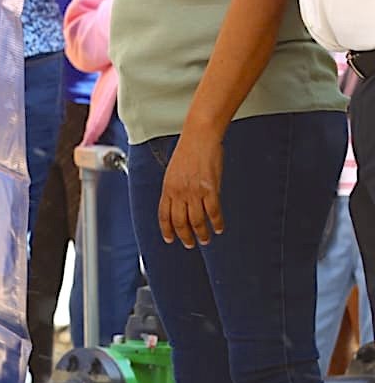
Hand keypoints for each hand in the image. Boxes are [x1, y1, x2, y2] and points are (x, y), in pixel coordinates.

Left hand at [159, 130, 224, 248]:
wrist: (199, 137)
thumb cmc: (188, 151)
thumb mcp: (174, 172)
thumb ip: (175, 189)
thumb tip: (180, 203)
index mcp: (168, 188)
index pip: (164, 215)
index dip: (167, 230)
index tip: (170, 239)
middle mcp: (179, 192)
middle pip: (179, 222)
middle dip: (184, 236)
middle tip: (189, 244)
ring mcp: (194, 192)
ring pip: (196, 221)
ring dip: (201, 233)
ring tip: (205, 239)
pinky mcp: (210, 189)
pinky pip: (213, 212)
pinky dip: (216, 223)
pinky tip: (218, 228)